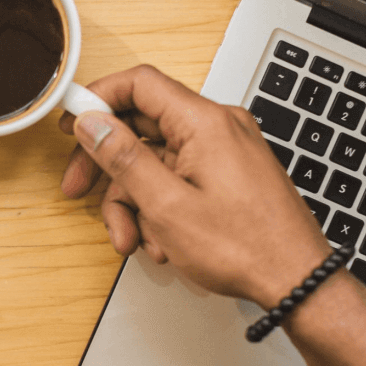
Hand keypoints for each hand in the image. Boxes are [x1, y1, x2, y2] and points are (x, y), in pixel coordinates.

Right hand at [58, 64, 329, 308]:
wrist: (295, 281)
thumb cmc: (246, 247)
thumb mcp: (166, 205)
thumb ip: (123, 157)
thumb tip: (92, 123)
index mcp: (204, 123)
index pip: (140, 84)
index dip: (98, 98)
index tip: (70, 120)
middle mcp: (216, 128)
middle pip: (139, 128)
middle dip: (105, 165)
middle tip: (76, 188)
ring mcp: (221, 152)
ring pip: (152, 162)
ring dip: (131, 202)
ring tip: (130, 238)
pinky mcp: (224, 174)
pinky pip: (174, 178)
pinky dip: (157, 208)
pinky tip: (159, 240)